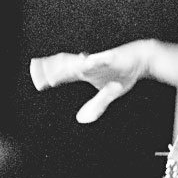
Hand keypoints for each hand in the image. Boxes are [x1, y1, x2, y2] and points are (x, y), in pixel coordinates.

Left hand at [29, 40, 153, 122]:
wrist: (141, 58)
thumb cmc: (123, 73)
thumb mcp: (110, 93)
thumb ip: (96, 105)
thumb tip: (81, 120)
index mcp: (85, 71)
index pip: (62, 73)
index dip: (49, 76)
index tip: (38, 83)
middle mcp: (88, 64)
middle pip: (64, 64)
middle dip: (50, 69)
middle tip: (36, 72)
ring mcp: (98, 60)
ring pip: (78, 62)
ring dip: (65, 67)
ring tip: (53, 76)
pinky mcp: (112, 58)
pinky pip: (101, 59)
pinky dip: (94, 61)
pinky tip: (87, 62)